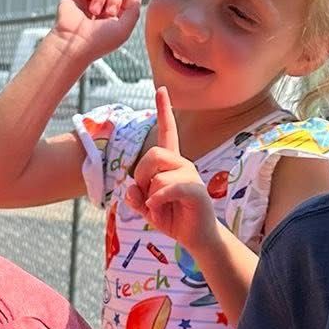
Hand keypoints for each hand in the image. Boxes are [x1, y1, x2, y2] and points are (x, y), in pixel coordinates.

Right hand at [52, 0, 141, 64]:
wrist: (75, 44)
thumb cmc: (99, 42)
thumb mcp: (124, 30)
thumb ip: (134, 12)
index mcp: (111, 21)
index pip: (123, 2)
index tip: (127, 1)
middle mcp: (99, 12)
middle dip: (114, 0)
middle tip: (109, 13)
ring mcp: (85, 5)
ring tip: (94, 11)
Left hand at [124, 89, 218, 252]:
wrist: (198, 239)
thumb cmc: (174, 219)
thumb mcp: (147, 208)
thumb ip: (135, 197)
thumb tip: (130, 188)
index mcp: (172, 164)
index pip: (167, 132)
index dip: (164, 111)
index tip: (161, 89)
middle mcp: (183, 164)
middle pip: (153, 154)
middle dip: (142, 175)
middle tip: (146, 196)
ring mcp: (191, 176)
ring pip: (157, 175)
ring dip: (150, 195)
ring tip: (158, 208)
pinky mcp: (195, 191)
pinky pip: (167, 188)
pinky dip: (156, 201)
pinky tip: (158, 210)